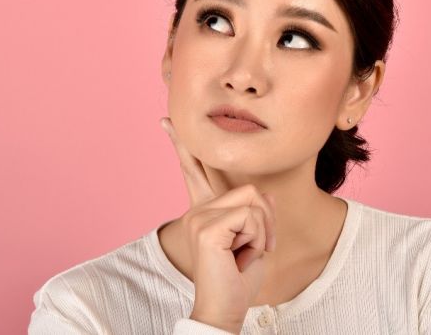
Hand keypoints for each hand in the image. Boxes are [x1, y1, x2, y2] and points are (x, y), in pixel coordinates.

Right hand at [160, 117, 276, 333]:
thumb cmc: (238, 281)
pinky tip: (242, 256)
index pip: (194, 170)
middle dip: (263, 221)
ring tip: (245, 256)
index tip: (165, 121)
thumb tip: (264, 194)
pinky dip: (258, 239)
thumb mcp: (255, 241)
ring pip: (254, 202)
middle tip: (251, 252)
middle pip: (247, 190)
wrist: (224, 310)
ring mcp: (198, 217)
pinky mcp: (206, 227)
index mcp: (202, 212)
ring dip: (262, 232)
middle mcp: (196, 210)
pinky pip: (250, 216)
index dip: (182, 144)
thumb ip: (256, 213)